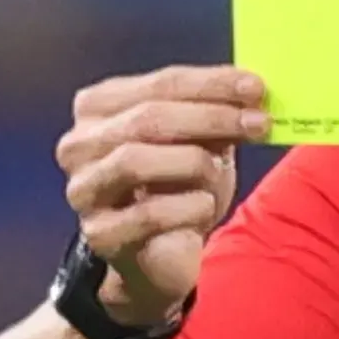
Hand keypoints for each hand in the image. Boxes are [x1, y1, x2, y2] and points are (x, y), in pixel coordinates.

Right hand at [55, 65, 267, 322]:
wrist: (163, 255)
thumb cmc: (180, 187)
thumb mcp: (200, 142)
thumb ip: (216, 113)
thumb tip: (251, 91)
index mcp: (99, 107)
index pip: (160, 84)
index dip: (211, 84)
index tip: (256, 87)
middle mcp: (79, 144)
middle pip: (147, 118)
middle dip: (211, 118)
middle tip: (259, 123)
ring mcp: (84, 190)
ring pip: (135, 161)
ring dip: (194, 164)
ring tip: (220, 173)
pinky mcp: (99, 234)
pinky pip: (147, 214)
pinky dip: (188, 207)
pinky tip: (205, 206)